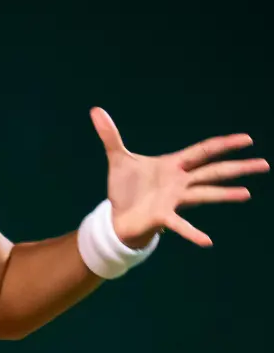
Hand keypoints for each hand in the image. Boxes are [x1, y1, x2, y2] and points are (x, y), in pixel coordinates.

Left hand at [90, 107, 268, 247]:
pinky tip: (207, 241)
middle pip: (213, 172)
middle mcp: (180, 182)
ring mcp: (174, 200)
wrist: (116, 216)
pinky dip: (192, 233)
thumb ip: (110, 135)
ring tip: (246, 194)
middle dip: (237, 167)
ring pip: (204, 194)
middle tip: (265, 164)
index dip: (223, 144)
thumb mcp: (117, 158)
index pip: (203, 151)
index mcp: (174, 165)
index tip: (247, 139)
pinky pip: (180, 226)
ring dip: (224, 194)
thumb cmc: (125, 188)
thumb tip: (95, 110)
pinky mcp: (163, 217)